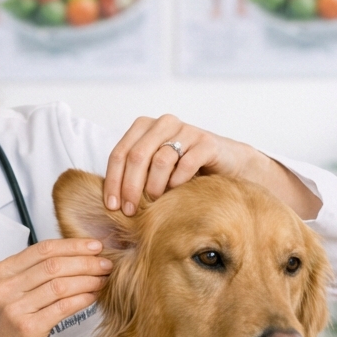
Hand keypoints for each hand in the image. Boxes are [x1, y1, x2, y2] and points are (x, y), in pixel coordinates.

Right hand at [0, 239, 111, 336]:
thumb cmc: (9, 325)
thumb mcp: (14, 291)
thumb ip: (35, 273)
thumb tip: (77, 255)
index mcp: (3, 271)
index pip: (43, 249)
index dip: (73, 245)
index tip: (95, 246)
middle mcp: (6, 287)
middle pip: (53, 265)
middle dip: (85, 262)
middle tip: (106, 264)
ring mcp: (15, 308)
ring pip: (60, 285)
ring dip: (87, 280)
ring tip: (103, 279)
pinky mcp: (28, 328)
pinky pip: (62, 307)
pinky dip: (82, 299)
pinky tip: (93, 297)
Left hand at [103, 114, 320, 220]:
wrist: (227, 166)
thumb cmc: (184, 172)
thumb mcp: (154, 173)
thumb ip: (133, 178)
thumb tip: (108, 205)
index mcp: (144, 128)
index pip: (119, 153)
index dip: (112, 181)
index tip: (111, 206)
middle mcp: (163, 123)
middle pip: (136, 156)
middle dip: (130, 187)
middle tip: (130, 212)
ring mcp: (186, 130)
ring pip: (160, 159)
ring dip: (154, 187)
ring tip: (155, 204)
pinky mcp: (207, 141)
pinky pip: (186, 162)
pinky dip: (177, 181)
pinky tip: (176, 194)